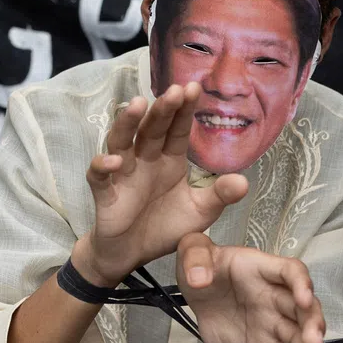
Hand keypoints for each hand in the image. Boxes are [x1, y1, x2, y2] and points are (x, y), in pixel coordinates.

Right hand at [74, 84, 249, 286]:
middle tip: (174, 91)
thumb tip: (244, 182)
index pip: (177, 129)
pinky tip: (113, 161)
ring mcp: (122, 173)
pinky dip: (101, 166)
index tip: (193, 88)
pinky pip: (99, 176)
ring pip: (121, 141)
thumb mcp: (199, 213)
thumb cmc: (164, 226)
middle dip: (163, 109)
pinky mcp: (105, 193)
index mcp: (169, 159)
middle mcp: (145, 159)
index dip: (184, 110)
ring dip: (128, 123)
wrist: (132, 254)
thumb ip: (218, 197)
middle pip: (152, 128)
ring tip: (138, 105)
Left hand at [177, 235, 324, 342]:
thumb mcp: (192, 249)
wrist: (198, 297)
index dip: (301, 282)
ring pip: (299, 336)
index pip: (290, 271)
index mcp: (261, 268)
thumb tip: (199, 278)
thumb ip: (195, 256)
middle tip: (313, 342)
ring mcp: (273, 320)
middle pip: (304, 307)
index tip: (304, 298)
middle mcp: (274, 294)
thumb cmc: (202, 267)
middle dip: (312, 323)